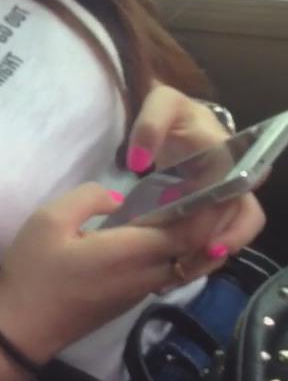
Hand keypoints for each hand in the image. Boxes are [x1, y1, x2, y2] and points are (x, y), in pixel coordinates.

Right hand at [0, 184, 247, 366]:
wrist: (20, 331)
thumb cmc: (33, 272)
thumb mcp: (49, 220)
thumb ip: (88, 198)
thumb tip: (118, 199)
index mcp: (129, 252)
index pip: (186, 232)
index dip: (202, 210)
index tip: (200, 185)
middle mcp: (143, 275)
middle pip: (188, 249)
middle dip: (198, 223)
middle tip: (190, 193)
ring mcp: (136, 293)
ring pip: (177, 265)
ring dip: (183, 241)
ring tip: (175, 212)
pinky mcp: (126, 303)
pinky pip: (160, 274)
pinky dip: (167, 255)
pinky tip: (149, 237)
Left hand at [127, 82, 264, 265]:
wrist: (181, 121)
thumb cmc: (174, 115)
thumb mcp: (162, 104)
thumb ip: (150, 126)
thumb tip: (139, 162)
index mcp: (225, 152)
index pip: (235, 191)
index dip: (228, 222)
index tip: (209, 245)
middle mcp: (235, 176)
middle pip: (241, 219)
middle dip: (218, 247)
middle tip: (186, 266)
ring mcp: (228, 195)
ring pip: (233, 234)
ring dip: (210, 258)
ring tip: (179, 275)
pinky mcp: (214, 210)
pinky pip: (217, 237)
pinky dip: (199, 257)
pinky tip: (174, 272)